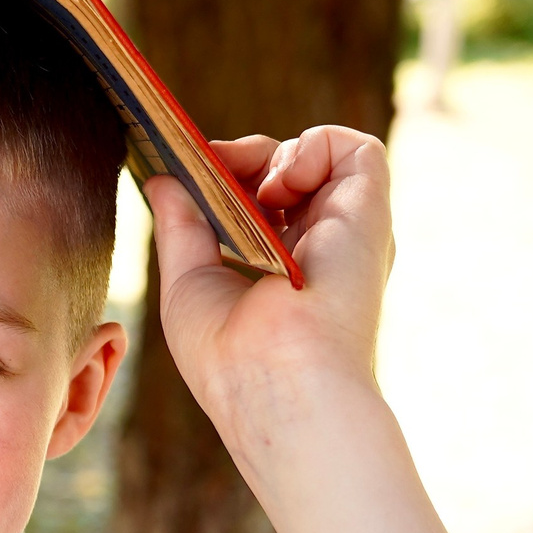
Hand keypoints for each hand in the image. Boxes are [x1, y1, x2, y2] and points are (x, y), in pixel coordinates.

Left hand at [142, 126, 392, 428]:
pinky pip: (357, 149)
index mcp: (287, 271)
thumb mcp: (189, 284)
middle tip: (207, 169)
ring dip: (272, 154)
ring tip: (246, 189)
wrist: (278, 386)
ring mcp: (348, 231)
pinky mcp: (369, 213)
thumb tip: (163, 179)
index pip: (260, 204)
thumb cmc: (232, 359)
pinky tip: (278, 183)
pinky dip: (313, 145)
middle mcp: (324, 249)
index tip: (186, 177)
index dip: (225, 180)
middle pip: (284, 174)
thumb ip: (179, 228)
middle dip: (240, 159)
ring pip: (320, 158)